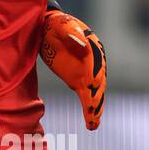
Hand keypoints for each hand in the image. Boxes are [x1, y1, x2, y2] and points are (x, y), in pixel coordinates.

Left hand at [40, 10, 106, 130]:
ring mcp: (87, 74)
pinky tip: (91, 124)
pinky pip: (86, 97)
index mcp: (93, 50)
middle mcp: (94, 64)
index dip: (94, 79)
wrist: (51, 27)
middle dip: (96, 100)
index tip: (91, 90)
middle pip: (98, 84)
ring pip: (94, 94)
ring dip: (95, 109)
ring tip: (94, 124)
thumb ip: (72, 34)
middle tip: (93, 114)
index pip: (95, 68)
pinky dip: (89, 110)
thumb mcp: (63, 26)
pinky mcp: (78, 81)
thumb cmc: (58, 25)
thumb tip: (81, 44)